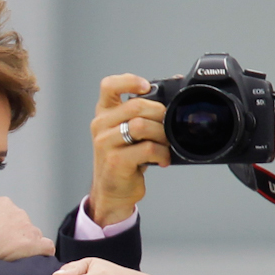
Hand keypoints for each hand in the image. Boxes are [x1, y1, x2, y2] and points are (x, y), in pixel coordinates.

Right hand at [0, 194, 53, 268]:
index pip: (0, 213)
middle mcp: (8, 208)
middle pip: (17, 222)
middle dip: (12, 237)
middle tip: (1, 254)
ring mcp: (23, 224)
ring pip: (32, 235)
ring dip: (26, 247)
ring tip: (13, 263)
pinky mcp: (34, 242)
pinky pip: (46, 248)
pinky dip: (41, 257)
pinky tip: (31, 266)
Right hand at [88, 74, 170, 225]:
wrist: (112, 192)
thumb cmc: (125, 160)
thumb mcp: (128, 133)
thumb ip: (142, 113)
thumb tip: (172, 85)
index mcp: (104, 113)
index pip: (109, 86)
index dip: (129, 81)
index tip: (146, 87)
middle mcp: (101, 125)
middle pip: (136, 106)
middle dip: (159, 114)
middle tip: (166, 127)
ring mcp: (106, 143)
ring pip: (141, 126)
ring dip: (161, 135)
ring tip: (165, 144)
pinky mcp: (115, 161)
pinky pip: (147, 149)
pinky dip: (162, 153)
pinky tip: (162, 159)